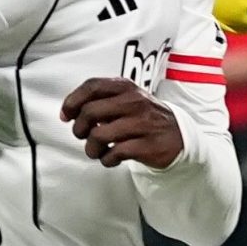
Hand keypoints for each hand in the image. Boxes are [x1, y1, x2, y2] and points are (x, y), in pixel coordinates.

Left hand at [61, 77, 183, 169]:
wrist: (179, 136)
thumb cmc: (145, 118)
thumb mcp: (127, 99)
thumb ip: (101, 100)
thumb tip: (70, 111)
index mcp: (126, 87)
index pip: (91, 86)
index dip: (72, 101)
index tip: (66, 115)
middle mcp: (134, 102)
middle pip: (89, 112)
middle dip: (79, 128)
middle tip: (83, 136)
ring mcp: (142, 123)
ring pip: (99, 135)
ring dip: (91, 148)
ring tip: (96, 151)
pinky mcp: (147, 145)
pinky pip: (114, 153)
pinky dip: (106, 159)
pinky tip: (110, 158)